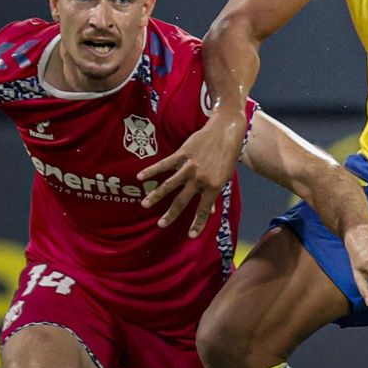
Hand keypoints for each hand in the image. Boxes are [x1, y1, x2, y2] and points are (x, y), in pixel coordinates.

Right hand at [138, 112, 246, 236]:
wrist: (226, 131)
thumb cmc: (227, 155)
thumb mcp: (225, 175)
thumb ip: (214, 193)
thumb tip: (210, 212)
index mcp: (214, 186)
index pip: (204, 209)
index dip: (198, 223)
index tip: (191, 235)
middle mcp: (200, 178)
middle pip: (183, 200)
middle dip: (171, 214)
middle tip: (161, 225)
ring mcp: (190, 166)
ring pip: (170, 184)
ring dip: (156, 196)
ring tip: (145, 205)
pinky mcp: (183, 154)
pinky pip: (165, 164)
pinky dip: (152, 170)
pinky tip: (140, 177)